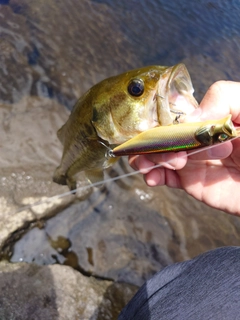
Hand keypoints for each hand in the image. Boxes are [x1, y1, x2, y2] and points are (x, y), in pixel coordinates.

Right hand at [129, 81, 239, 215]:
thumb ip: (222, 97)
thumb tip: (188, 118)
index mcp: (207, 117)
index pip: (173, 113)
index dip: (160, 118)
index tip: (160, 127)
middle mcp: (194, 137)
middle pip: (160, 135)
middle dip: (156, 142)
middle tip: (178, 153)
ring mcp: (192, 160)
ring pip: (157, 155)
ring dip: (150, 158)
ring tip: (170, 163)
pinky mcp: (192, 183)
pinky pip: (166, 178)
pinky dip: (153, 175)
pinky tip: (153, 176)